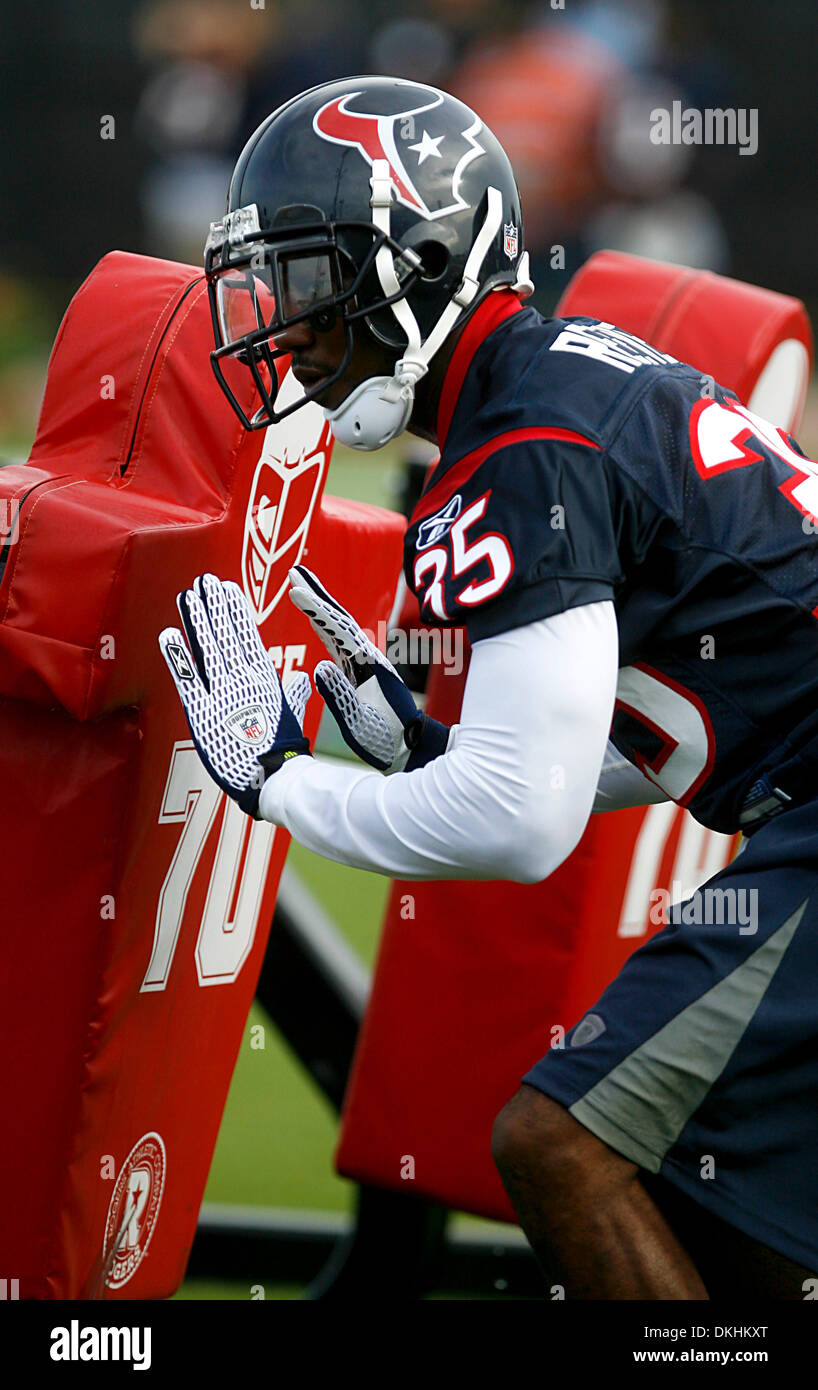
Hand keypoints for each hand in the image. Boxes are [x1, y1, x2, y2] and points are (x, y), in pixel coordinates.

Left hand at [159, 573, 310, 816]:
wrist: (273, 776)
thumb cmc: (284, 749)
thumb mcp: (293, 714)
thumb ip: (294, 692)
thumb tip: (303, 677)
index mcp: (264, 678)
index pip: (248, 636)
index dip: (236, 610)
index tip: (229, 588)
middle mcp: (242, 679)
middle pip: (225, 635)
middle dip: (214, 605)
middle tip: (204, 580)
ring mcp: (221, 693)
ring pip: (206, 648)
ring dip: (196, 619)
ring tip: (187, 594)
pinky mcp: (202, 712)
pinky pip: (186, 678)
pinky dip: (177, 656)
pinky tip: (168, 634)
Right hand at [288, 564, 448, 772]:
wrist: (412, 747)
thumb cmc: (387, 740)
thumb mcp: (360, 723)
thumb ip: (340, 696)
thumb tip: (319, 665)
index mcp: (367, 667)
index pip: (337, 631)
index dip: (315, 609)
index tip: (295, 589)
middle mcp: (366, 659)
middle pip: (338, 619)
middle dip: (317, 594)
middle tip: (295, 571)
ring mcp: (364, 663)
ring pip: (339, 628)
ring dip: (320, 606)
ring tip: (301, 586)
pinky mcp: (360, 672)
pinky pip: (340, 643)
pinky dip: (326, 626)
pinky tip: (317, 621)